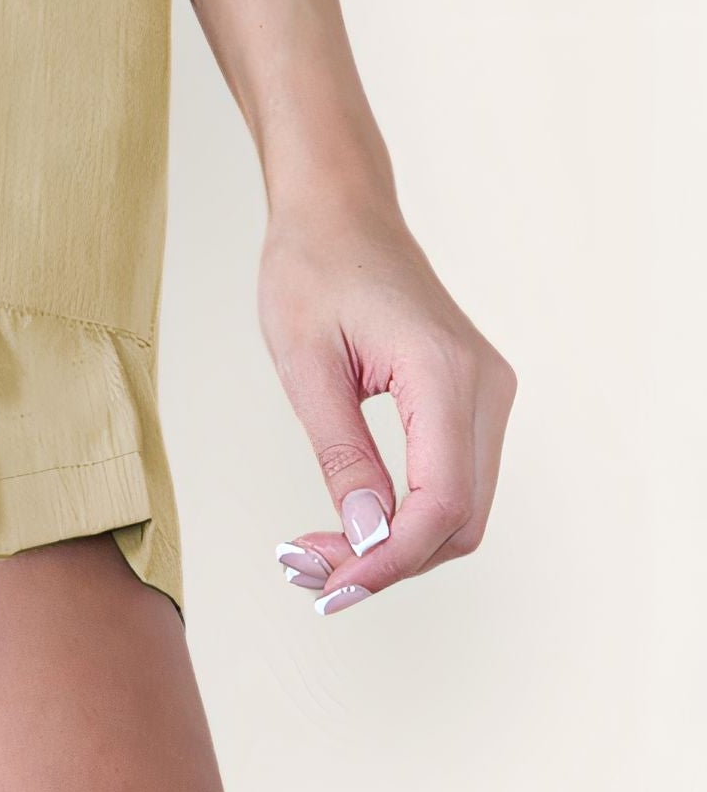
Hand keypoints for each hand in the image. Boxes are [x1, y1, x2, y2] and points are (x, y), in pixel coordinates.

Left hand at [257, 198, 514, 614]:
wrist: (339, 207)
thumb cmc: (311, 267)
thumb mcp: (305, 362)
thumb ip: (342, 455)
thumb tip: (367, 542)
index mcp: (444, 371)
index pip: (440, 502)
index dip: (389, 559)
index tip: (328, 584)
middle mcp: (484, 385)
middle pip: (459, 519)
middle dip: (388, 562)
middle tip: (310, 575)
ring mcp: (488, 391)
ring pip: (462, 509)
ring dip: (399, 546)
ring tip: (320, 557)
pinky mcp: (474, 397)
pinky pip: (456, 479)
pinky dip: (410, 516)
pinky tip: (355, 527)